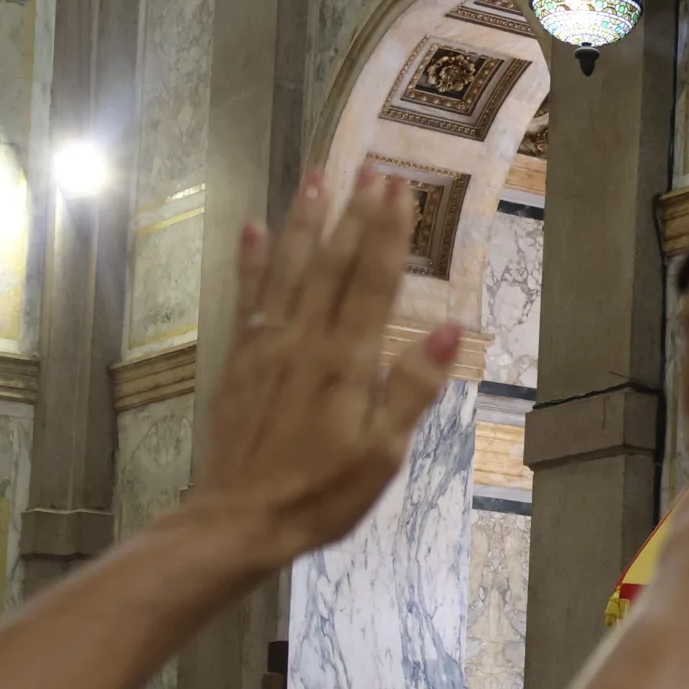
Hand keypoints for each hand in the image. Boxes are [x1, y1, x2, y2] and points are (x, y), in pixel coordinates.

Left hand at [191, 165, 457, 561]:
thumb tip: (448, 328)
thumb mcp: (384, 452)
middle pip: (332, 264)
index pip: (372, 282)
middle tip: (371, 167)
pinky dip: (252, 261)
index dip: (387, 234)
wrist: (240, 521)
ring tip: (317, 177)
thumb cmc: (324, 494)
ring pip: (287, 269)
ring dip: (303, 221)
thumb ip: (412, 387)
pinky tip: (254, 229)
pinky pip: (248, 298)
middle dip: (354, 213)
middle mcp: (304, 341)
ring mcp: (267, 347)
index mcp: (346, 363)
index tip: (400, 188)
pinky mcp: (241, 360)